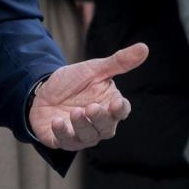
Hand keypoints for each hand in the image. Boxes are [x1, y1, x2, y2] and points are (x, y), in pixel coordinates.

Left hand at [28, 43, 147, 148]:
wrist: (44, 90)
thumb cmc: (74, 82)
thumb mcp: (94, 69)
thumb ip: (118, 62)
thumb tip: (144, 47)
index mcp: (110, 106)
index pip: (121, 111)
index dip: (120, 109)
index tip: (117, 104)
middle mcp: (98, 124)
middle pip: (106, 128)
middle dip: (100, 119)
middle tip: (91, 107)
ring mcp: (81, 135)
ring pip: (88, 137)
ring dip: (82, 126)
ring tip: (75, 112)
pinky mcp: (62, 139)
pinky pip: (65, 141)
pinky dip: (62, 133)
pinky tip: (57, 122)